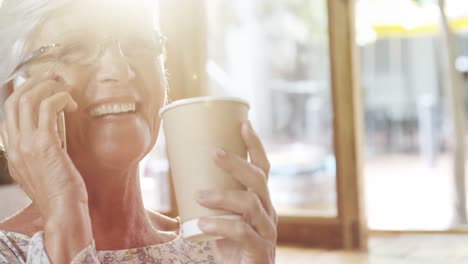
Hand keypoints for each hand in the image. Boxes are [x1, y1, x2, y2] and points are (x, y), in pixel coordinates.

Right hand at [1, 72, 85, 218]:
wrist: (62, 210)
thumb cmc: (60, 192)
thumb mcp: (41, 169)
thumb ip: (38, 150)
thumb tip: (49, 132)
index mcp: (13, 150)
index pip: (8, 112)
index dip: (22, 92)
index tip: (42, 86)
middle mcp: (14, 144)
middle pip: (15, 99)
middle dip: (35, 83)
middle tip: (56, 79)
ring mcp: (26, 143)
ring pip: (29, 98)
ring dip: (49, 87)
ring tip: (66, 90)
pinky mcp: (44, 143)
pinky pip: (48, 107)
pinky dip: (60, 98)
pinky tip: (72, 104)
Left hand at [196, 120, 276, 263]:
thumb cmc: (230, 247)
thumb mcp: (220, 219)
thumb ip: (206, 202)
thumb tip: (176, 176)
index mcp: (259, 200)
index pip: (263, 168)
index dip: (256, 145)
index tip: (243, 123)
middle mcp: (267, 212)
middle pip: (258, 180)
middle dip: (237, 163)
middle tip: (213, 153)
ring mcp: (266, 232)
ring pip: (251, 204)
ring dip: (223, 196)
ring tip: (199, 195)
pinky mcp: (260, 251)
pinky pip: (243, 233)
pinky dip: (221, 226)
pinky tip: (201, 224)